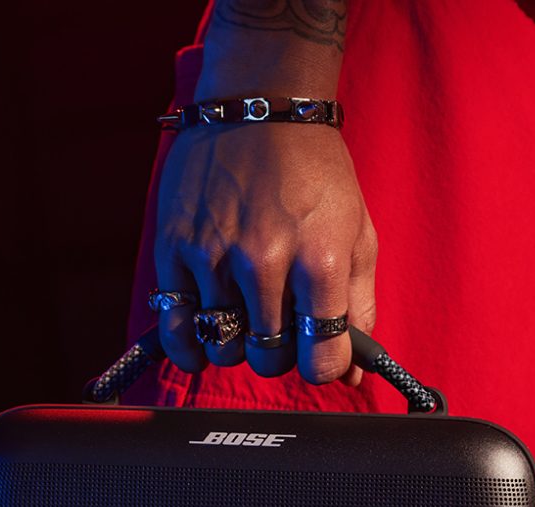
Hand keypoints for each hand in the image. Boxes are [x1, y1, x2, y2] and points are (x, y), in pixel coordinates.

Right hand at [154, 121, 375, 386]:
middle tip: (279, 332)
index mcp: (319, 258)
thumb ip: (359, 306)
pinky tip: (202, 341)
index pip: (321, 357)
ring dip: (235, 347)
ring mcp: (214, 254)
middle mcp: (265, 259)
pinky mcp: (175, 247)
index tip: (319, 355)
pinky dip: (189, 348)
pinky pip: (176, 327)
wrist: (261, 104)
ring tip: (243, 322)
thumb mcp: (357, 233)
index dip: (324, 366)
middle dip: (278, 356)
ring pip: (222, 347)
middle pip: (268, 358)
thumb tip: (351, 373)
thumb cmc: (316, 172)